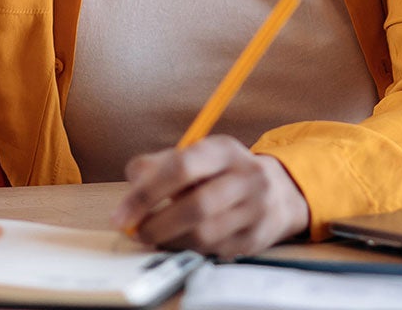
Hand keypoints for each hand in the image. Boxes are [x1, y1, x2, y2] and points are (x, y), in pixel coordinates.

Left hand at [112, 135, 309, 256]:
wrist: (280, 192)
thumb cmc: (225, 173)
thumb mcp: (199, 156)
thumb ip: (162, 163)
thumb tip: (133, 178)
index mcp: (224, 149)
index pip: (183, 166)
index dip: (147, 192)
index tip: (121, 214)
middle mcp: (245, 177)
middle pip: (196, 205)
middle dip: (157, 224)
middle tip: (135, 232)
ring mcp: (255, 209)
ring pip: (205, 234)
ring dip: (171, 240)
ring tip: (154, 237)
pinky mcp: (256, 238)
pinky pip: (214, 251)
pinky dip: (189, 250)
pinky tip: (179, 242)